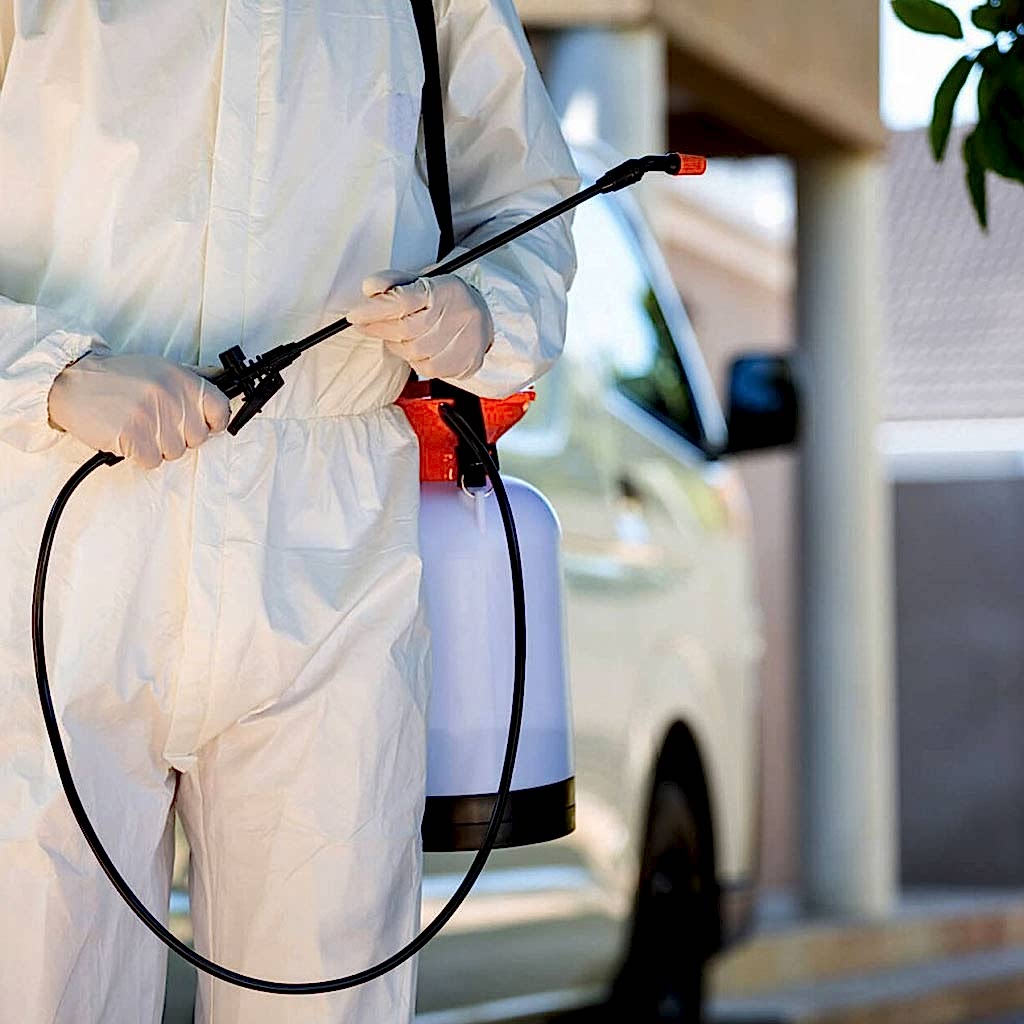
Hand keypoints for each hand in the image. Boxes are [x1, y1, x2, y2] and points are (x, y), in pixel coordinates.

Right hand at [48, 352, 230, 468]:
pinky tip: (126, 436)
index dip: (214, 422)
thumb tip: (221, 395)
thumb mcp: (159, 369)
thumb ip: (190, 383)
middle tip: (155, 422)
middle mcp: (170, 396)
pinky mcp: (133, 436)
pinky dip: (139, 455)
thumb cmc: (117, 378)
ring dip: (156, 446)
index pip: (220, 409)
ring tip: (137, 425)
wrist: (72, 382)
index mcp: (182, 379)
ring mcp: (152, 417)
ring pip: (175, 452)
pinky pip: (152, 461)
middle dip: (178, 436)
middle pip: (197, 438)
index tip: (204, 425)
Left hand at [347, 271, 492, 379]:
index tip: (355, 315)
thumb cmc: (447, 298)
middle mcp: (456, 314)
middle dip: (379, 328)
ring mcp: (463, 340)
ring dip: (398, 345)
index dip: (375, 310)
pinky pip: (426, 368)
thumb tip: (369, 288)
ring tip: (401, 334)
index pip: (403, 300)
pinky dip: (414, 360)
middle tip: (365, 323)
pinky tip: (418, 348)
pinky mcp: (464, 362)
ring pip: (413, 352)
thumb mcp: (421, 279)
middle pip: (405, 329)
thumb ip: (393, 282)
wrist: (485, 317)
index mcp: (442, 290)